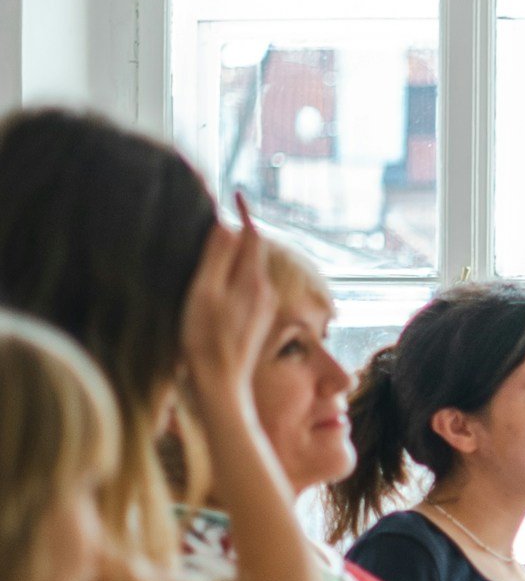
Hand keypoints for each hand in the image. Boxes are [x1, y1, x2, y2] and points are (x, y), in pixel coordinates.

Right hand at [178, 198, 274, 411]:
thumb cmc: (205, 341)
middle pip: (251, 251)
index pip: (253, 235)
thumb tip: (227, 225)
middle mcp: (263, 292)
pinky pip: (244, 288)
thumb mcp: (204, 294)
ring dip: (232, 257)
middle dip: (236, 234)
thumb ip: (216, 258)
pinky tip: (214, 285)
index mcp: (252, 280)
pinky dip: (231, 278)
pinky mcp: (254, 322)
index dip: (244, 212)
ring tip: (210, 248)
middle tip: (216, 217)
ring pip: (247, 271)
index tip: (235, 193)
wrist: (219, 387)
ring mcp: (261, 309)